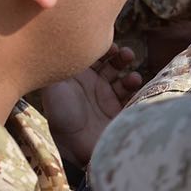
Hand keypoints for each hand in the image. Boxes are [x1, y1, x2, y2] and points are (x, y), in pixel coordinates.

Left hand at [42, 44, 142, 167]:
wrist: (73, 146)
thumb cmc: (61, 114)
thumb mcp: (55, 86)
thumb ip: (61, 64)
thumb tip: (65, 44)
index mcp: (78, 77)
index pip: (93, 56)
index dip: (103, 48)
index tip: (109, 46)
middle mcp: (93, 85)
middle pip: (111, 63)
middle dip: (120, 56)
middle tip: (123, 54)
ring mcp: (106, 97)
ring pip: (123, 76)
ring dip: (129, 69)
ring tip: (130, 70)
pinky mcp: (118, 109)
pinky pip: (132, 93)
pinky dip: (135, 85)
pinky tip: (133, 82)